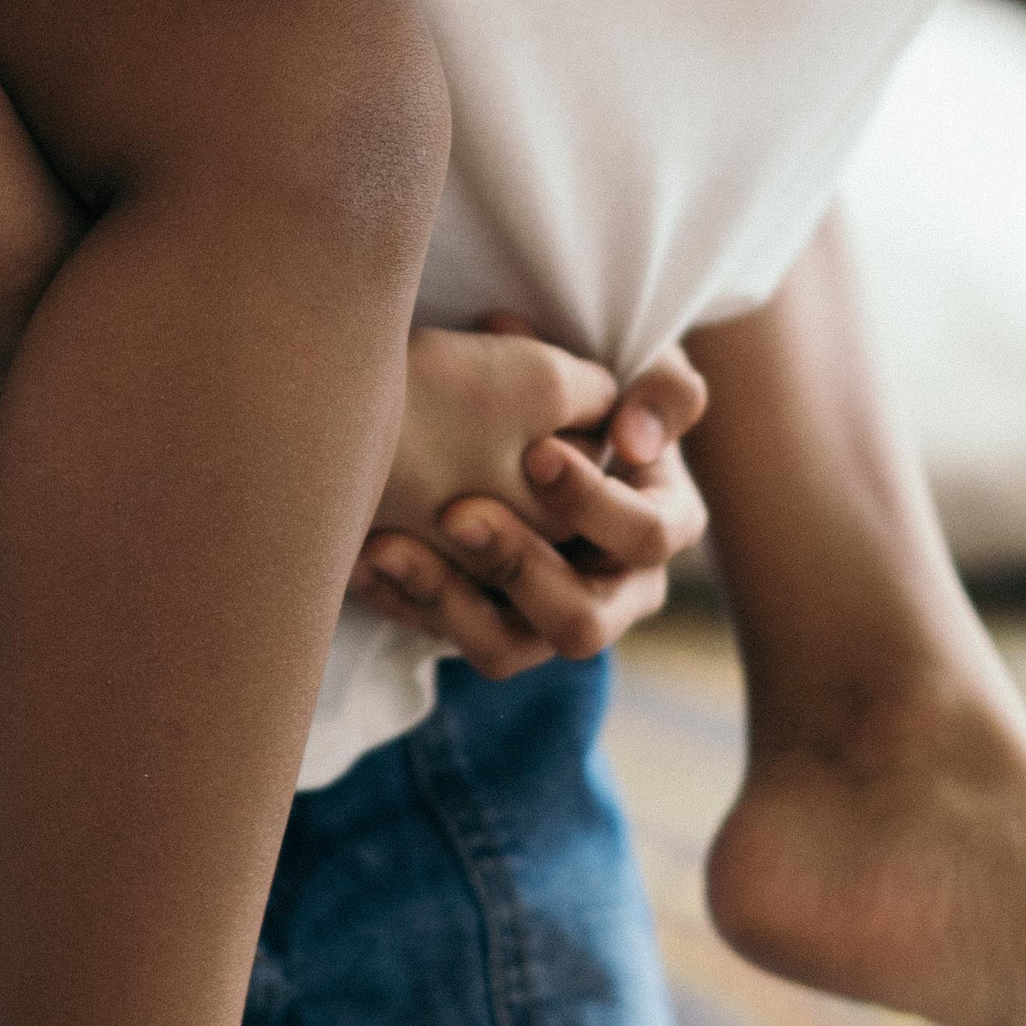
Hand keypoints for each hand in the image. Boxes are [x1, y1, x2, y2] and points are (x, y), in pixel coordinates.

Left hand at [351, 329, 709, 678]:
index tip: (537, 452)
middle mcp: (612, 592)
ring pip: (506, 650)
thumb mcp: (637, 375)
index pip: (647, 535)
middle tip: (459, 514)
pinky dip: (402, 601)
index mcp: (657, 529)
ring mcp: (543, 620)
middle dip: (519, 567)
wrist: (514, 418)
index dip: (597, 502)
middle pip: (582, 622)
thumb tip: (631, 442)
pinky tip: (364, 557)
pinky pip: (445, 642)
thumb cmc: (589, 394)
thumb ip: (661, 392)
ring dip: (448, 602)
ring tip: (392, 548)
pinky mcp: (485, 627)